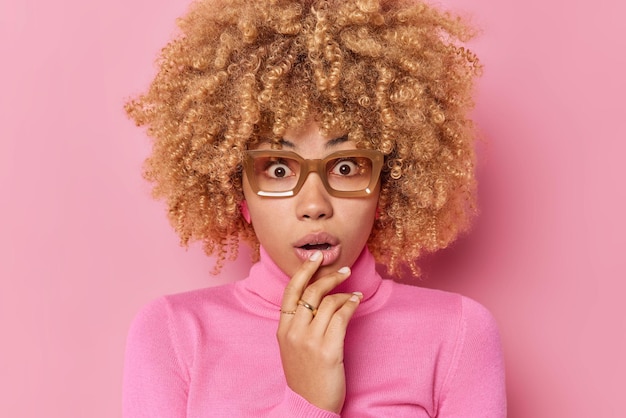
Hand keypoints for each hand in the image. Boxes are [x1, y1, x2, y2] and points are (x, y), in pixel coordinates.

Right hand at [277, 251, 362, 413]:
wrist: (309, 406)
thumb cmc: (304, 376)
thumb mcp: (292, 348)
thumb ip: (298, 324)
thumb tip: (317, 297)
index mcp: (282, 330)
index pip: (291, 291)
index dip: (304, 270)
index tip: (316, 257)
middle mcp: (294, 332)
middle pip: (312, 292)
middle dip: (330, 276)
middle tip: (344, 271)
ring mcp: (310, 341)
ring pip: (329, 302)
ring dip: (345, 294)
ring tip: (354, 294)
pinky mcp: (328, 350)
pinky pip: (342, 316)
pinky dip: (351, 305)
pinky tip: (356, 302)